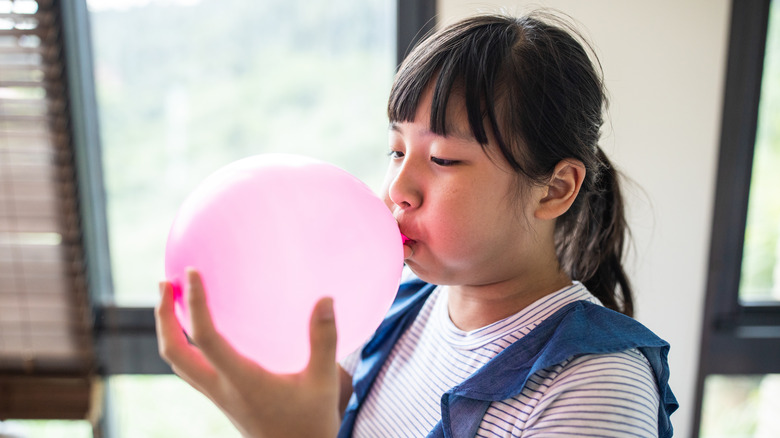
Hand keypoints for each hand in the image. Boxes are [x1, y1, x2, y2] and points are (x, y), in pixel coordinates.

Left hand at [155, 268, 339, 437]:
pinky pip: (193, 369)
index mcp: (242, 381)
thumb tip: (325, 299)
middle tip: (165, 282)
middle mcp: (221, 389)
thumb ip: (324, 340)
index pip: (206, 338)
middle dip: (163, 317)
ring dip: (168, 330)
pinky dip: (187, 344)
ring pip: (179, 363)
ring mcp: (218, 396)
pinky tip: (203, 329)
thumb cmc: (312, 423)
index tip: (191, 272)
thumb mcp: (324, 382)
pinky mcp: (223, 400)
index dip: (194, 304)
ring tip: (173, 300)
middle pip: (174, 353)